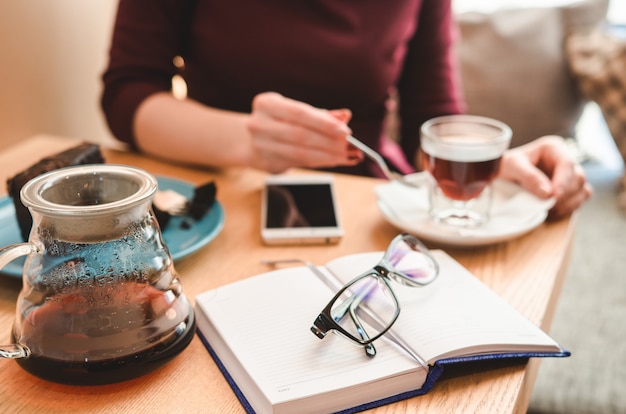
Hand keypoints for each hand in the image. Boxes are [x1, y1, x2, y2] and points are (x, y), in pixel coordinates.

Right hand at [246, 92, 362, 172]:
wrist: (251, 141)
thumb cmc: (280, 122)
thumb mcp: (296, 112)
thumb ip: (321, 114)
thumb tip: (345, 116)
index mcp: (267, 103)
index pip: (300, 113)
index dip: (324, 123)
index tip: (345, 131)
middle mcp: (259, 123)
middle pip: (301, 135)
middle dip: (329, 142)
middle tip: (350, 147)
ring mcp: (260, 144)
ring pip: (300, 152)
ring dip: (327, 156)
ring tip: (346, 156)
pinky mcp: (265, 162)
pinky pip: (298, 163)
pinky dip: (319, 162)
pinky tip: (332, 160)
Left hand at [499, 135, 591, 218]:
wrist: (503, 176)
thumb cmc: (506, 166)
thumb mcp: (512, 166)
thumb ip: (529, 177)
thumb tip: (548, 193)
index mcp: (553, 147)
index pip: (567, 163)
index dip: (563, 181)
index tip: (554, 196)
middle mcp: (564, 158)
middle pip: (578, 177)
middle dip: (565, 194)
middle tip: (548, 206)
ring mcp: (570, 174)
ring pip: (583, 188)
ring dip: (569, 202)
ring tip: (550, 209)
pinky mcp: (571, 187)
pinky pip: (581, 197)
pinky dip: (571, 206)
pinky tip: (555, 211)